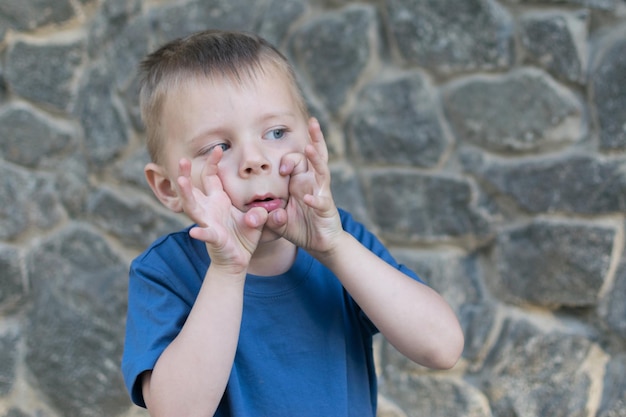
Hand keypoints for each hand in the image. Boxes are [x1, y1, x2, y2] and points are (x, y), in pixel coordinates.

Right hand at [176, 148, 267, 272]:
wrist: (237, 261)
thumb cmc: (243, 237)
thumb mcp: (256, 219)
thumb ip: (260, 211)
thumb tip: (264, 210)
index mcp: (217, 201)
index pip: (211, 177)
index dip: (213, 162)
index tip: (219, 148)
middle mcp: (208, 211)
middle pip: (192, 190)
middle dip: (185, 175)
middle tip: (182, 159)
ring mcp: (208, 224)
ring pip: (192, 208)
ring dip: (186, 194)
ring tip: (180, 181)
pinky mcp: (214, 240)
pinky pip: (207, 235)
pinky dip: (201, 234)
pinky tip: (194, 232)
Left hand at [266, 118, 342, 254]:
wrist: (321, 243)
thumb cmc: (300, 227)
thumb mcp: (278, 219)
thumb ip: (268, 215)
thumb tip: (265, 212)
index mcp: (300, 181)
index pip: (297, 160)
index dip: (288, 159)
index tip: (281, 170)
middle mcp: (312, 182)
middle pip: (316, 155)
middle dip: (315, 138)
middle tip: (313, 121)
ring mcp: (321, 193)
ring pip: (322, 170)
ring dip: (316, 159)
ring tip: (311, 147)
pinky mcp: (327, 208)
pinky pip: (320, 201)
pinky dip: (314, 199)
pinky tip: (308, 198)